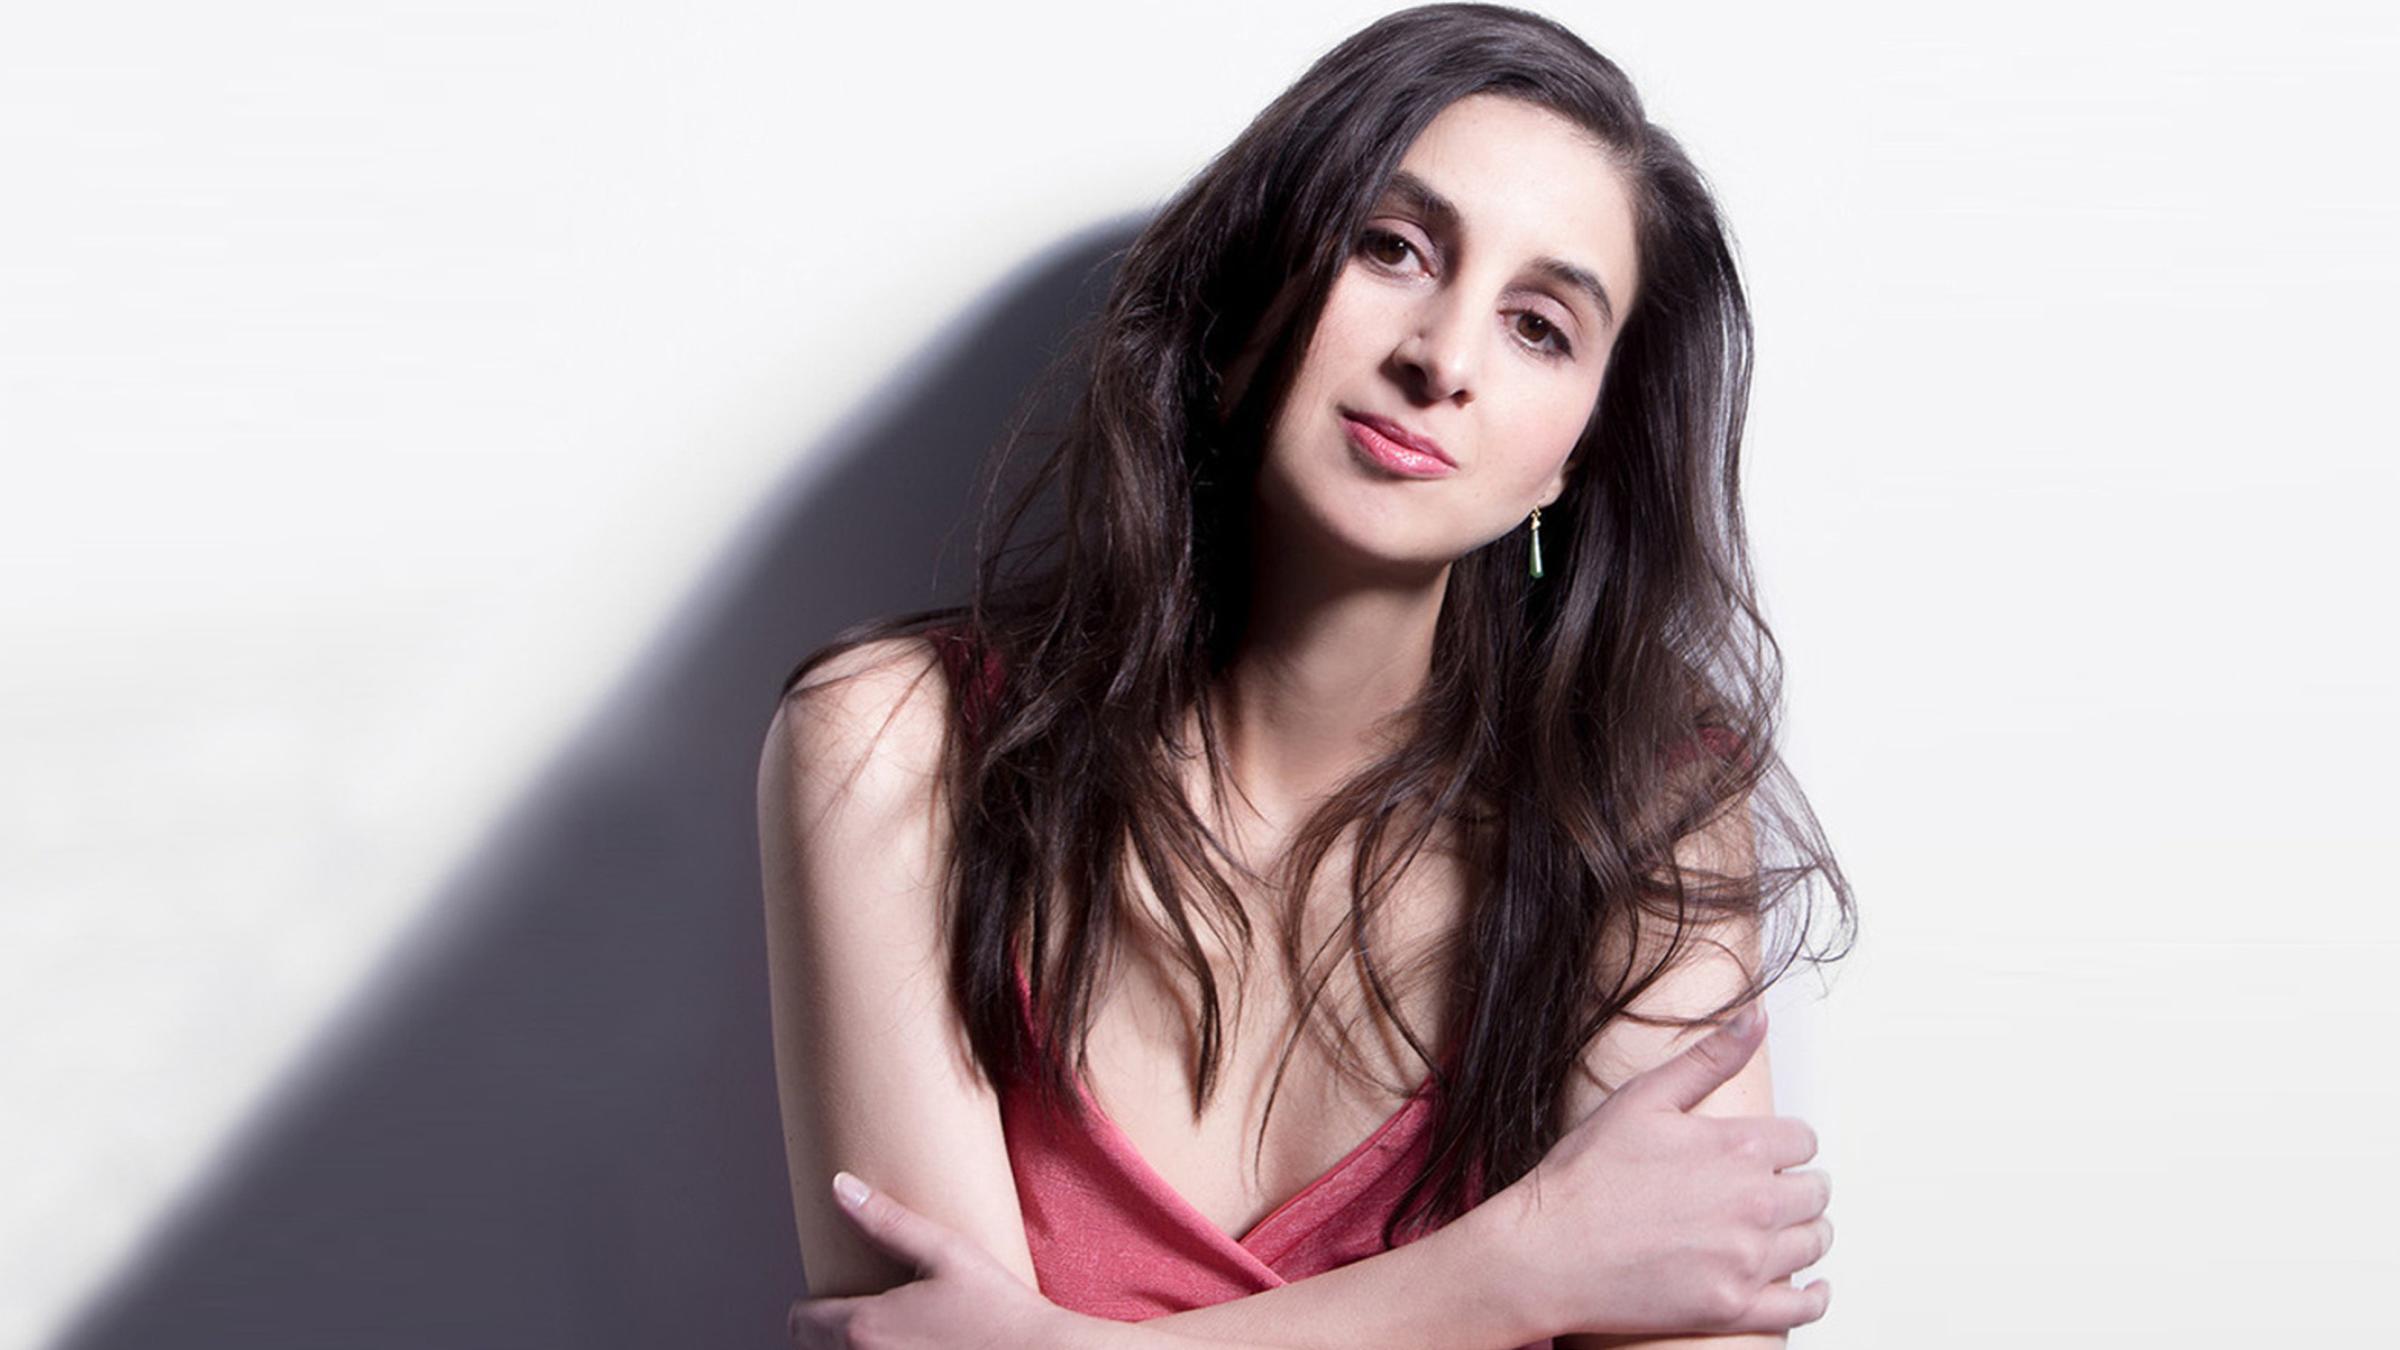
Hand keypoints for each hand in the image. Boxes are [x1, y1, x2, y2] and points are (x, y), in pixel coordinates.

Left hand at [787, 1173, 1089, 1349]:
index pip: (801, 1320)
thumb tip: (841, 1187)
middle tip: (863, 1310)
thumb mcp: (946, 1251)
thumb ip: (886, 1221)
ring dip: (852, 1347)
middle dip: (827, 1330)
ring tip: (889, 1330)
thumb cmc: (999, 1309)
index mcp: (864, 1326)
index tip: (829, 1295)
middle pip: (813, 1348)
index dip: (810, 1304)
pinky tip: (910, 1345)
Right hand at [1491, 1004, 1832, 1337]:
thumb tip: (1756, 1018)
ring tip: (1780, 1230)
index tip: (1769, 1151)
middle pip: (1815, 1192)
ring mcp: (1747, 1261)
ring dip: (1804, 1232)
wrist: (1547, 1252)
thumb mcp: (1642, 1098)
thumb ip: (1709, 1058)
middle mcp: (1754, 1204)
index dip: (1785, 1143)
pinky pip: (1802, 1308)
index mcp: (1738, 1147)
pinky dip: (1813, 1297)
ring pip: (1813, 1243)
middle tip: (1772, 1189)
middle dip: (1797, 1185)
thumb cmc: (1585, 1177)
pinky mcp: (1735, 1308)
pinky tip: (1806, 1285)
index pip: (1803, 1140)